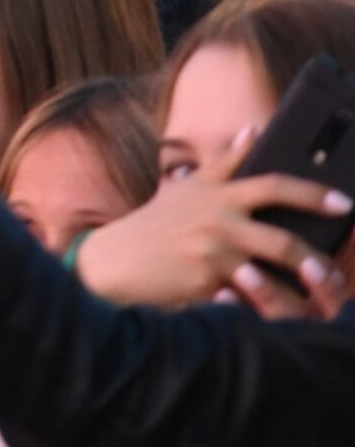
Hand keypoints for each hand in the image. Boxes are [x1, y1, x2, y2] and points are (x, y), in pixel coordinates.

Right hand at [78, 125, 352, 315]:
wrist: (114, 261)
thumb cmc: (155, 224)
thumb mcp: (187, 186)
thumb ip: (225, 161)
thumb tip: (254, 129)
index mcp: (216, 193)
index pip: (273, 184)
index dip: (311, 193)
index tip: (344, 202)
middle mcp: (216, 219)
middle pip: (281, 239)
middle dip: (314, 256)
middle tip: (336, 270)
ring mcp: (211, 251)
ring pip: (271, 276)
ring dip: (301, 289)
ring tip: (321, 295)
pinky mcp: (204, 281)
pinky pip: (249, 297)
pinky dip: (270, 308)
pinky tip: (289, 317)